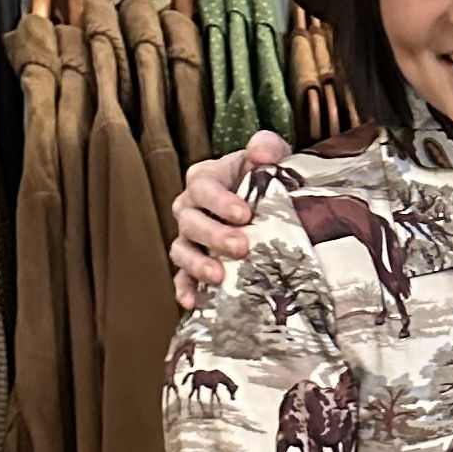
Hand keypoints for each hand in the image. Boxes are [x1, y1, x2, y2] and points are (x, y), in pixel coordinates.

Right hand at [172, 132, 289, 309]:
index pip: (203, 186)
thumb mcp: (270, 157)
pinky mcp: (194, 264)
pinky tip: (194, 303)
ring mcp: (189, 238)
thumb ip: (266, 148)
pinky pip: (182, 278)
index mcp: (204, 179)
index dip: (220, 200)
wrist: (269, 204)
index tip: (244, 214)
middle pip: (190, 221)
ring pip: (182, 250)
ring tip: (219, 277)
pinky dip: (185, 289)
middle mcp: (190, 208)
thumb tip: (261, 151)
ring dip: (197, 265)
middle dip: (214, 235)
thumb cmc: (265, 178)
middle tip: (241, 246)